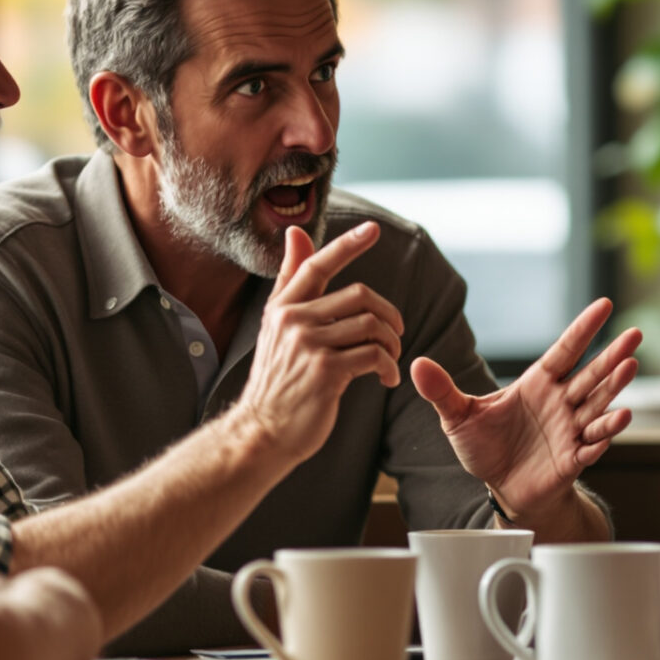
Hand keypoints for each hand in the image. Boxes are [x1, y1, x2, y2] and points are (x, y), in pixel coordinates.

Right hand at [234, 223, 402, 463]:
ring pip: (371, 325)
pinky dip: (388, 367)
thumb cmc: (277, 380)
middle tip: (396, 334)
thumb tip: (296, 232)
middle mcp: (293, 320)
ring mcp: (308, 345)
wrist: (263, 431)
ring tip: (389, 361)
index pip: (317, 264)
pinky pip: (374, 356)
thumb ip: (290, 280)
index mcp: (283, 307)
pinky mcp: (325, 372)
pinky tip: (386, 379)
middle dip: (388, 313)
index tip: (372, 229)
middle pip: (360, 295)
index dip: (347, 244)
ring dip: (391, 344)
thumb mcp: (276, 326)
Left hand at [414, 298, 639, 526]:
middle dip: (612, 355)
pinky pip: (593, 444)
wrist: (501, 487)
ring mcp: (570, 430)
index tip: (604, 304)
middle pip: (590, 374)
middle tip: (634, 334)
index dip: (583, 329)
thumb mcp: (458, 417)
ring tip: (631, 366)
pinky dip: (606, 432)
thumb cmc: (486, 447)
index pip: (565, 351)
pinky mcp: (573, 459)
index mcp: (537, 384)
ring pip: (597, 404)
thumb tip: (415, 364)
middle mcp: (560, 403)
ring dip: (614, 387)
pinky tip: (620, 418)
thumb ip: (442, 391)